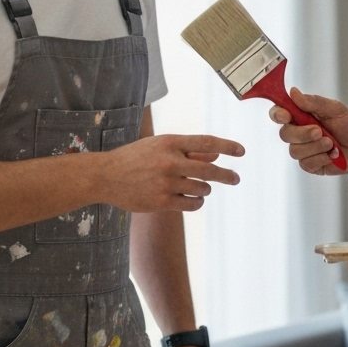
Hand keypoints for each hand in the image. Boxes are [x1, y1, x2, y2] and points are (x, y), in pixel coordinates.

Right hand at [103, 134, 243, 212]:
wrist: (105, 176)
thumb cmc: (136, 158)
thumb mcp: (160, 146)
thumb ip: (188, 150)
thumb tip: (216, 153)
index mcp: (170, 142)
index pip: (206, 142)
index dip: (227, 146)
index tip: (241, 151)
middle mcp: (170, 161)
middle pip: (209, 169)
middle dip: (226, 175)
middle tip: (235, 179)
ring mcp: (165, 182)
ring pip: (201, 188)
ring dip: (205, 189)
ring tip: (200, 187)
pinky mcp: (161, 201)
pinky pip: (191, 204)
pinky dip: (197, 202)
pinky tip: (194, 199)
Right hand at [268, 88, 347, 175]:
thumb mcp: (335, 109)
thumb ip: (314, 102)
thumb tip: (293, 92)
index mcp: (300, 115)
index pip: (279, 113)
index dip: (278, 114)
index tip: (285, 116)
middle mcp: (298, 132)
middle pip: (285, 134)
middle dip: (302, 134)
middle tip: (319, 131)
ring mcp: (302, 149)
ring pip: (295, 151)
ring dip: (316, 147)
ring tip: (332, 143)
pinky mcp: (309, 164)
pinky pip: (306, 164)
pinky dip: (322, 158)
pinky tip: (332, 154)